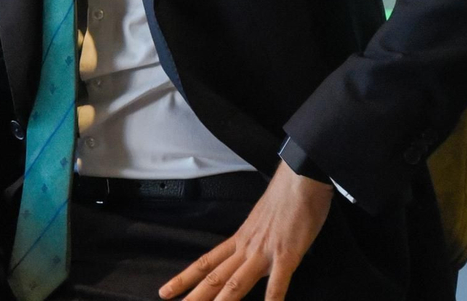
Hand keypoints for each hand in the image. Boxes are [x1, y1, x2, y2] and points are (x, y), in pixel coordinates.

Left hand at [158, 162, 332, 300]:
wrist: (300, 178)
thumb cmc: (285, 197)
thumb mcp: (260, 220)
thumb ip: (254, 238)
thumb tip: (252, 251)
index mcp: (240, 239)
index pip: (206, 262)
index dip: (185, 279)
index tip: (167, 291)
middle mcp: (246, 247)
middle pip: (215, 277)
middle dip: (195, 296)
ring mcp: (264, 251)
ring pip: (236, 283)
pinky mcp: (286, 254)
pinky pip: (278, 282)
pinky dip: (273, 298)